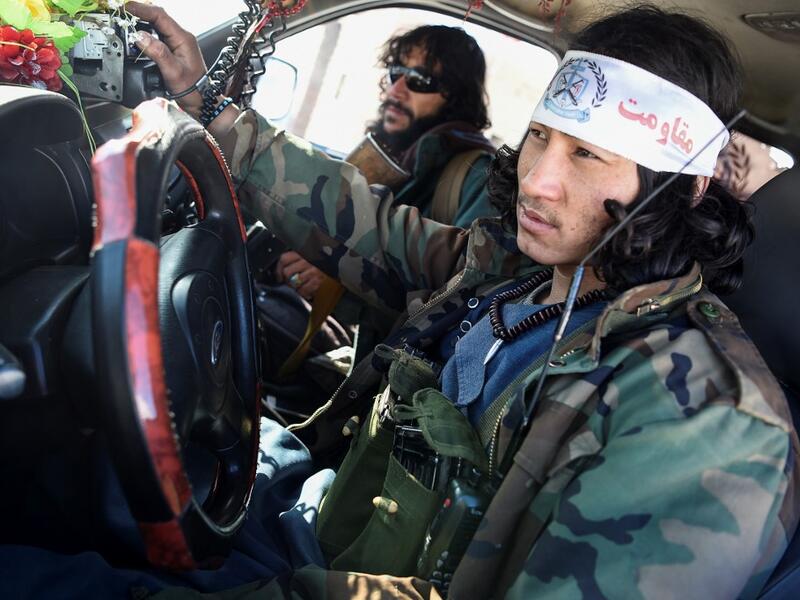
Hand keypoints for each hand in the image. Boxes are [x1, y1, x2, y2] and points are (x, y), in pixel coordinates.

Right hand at [125, 2, 205, 117]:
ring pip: (156, 26)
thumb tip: (140, 36)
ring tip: (126, 24)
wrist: (200, 100)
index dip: (141, 9)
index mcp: (183, 38)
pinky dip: (145, 34)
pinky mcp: (173, 49)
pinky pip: (157, 36)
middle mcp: (181, 37)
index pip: (160, 16)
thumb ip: (157, 52)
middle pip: (157, 17)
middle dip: (139, 14)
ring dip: (141, 23)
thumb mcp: (173, 71)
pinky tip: (137, 37)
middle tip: (122, 15)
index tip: (126, 8)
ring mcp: (177, 43)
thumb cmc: (192, 88)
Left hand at [275, 251, 325, 299]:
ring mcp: (313, 272)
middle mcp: (307, 261)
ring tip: (298, 287)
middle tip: (289, 283)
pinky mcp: (318, 282)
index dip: (278, 269)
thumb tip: (282, 271)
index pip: (284, 259)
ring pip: (293, 282)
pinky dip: (302, 293)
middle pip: (287, 272)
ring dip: (294, 287)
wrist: (340, 267)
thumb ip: (297, 260)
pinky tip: (305, 291)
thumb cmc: (323, 263)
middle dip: (286, 280)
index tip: (279, 276)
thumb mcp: (310, 256)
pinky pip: (303, 290)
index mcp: (303, 253)